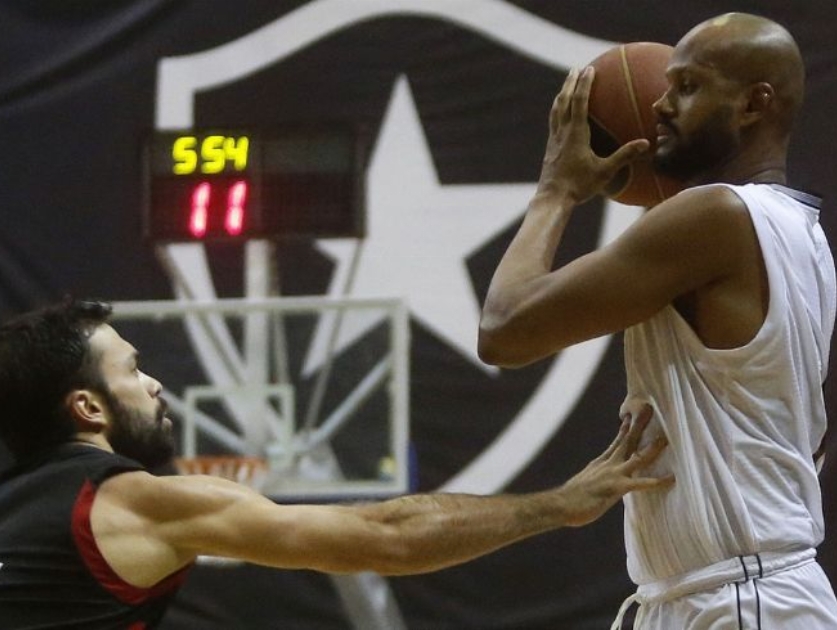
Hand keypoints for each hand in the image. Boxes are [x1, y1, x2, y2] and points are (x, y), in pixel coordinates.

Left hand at [534, 66, 649, 205]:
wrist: (552, 199)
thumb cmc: (579, 186)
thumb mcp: (605, 172)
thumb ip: (624, 156)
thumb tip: (645, 144)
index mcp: (575, 134)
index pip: (579, 102)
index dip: (584, 84)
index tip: (589, 68)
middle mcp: (562, 133)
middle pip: (564, 101)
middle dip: (570, 83)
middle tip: (575, 69)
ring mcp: (554, 140)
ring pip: (556, 111)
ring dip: (561, 95)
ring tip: (566, 86)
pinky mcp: (550, 149)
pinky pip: (553, 123)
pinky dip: (558, 112)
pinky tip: (561, 115)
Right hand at [559, 403, 672, 526]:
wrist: (561, 504)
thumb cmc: (570, 499)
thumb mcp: (584, 482)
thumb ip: (594, 478)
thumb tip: (597, 478)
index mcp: (601, 463)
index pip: (616, 443)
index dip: (625, 429)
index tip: (631, 416)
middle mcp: (609, 464)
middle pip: (628, 441)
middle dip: (639, 425)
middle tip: (649, 409)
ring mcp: (614, 474)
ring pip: (638, 457)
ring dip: (652, 448)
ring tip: (666, 439)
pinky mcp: (617, 487)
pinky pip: (642, 483)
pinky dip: (657, 481)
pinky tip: (670, 479)